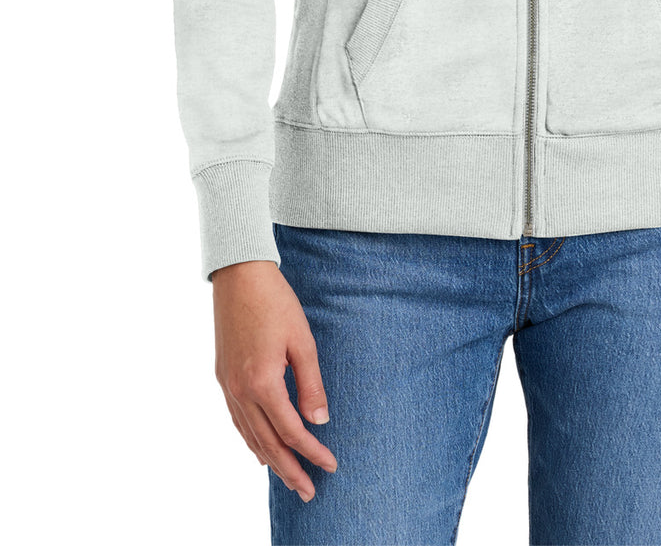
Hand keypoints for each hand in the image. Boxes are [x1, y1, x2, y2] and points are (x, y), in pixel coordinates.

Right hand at [211, 260, 337, 502]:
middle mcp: (240, 390)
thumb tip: (319, 421)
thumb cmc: (275, 302)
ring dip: (269, 460)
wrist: (239, 275)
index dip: (312, 452)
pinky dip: (250, 440)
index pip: (291, 431)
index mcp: (262, 382)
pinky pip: (237, 420)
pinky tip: (260, 450)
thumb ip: (311, 384)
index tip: (330, 466)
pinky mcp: (223, 377)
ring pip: (249, 436)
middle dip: (290, 470)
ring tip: (288, 478)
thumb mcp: (302, 340)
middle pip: (267, 443)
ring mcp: (228, 386)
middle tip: (309, 493)